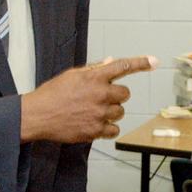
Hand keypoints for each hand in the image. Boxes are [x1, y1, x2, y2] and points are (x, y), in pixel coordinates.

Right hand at [20, 56, 155, 143]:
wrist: (38, 115)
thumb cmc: (53, 94)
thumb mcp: (72, 76)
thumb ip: (94, 70)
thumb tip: (111, 63)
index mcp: (93, 77)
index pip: (122, 66)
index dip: (140, 63)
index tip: (154, 61)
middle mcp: (100, 94)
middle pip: (125, 94)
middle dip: (116, 96)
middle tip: (100, 98)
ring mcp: (99, 113)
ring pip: (120, 112)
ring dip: (112, 112)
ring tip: (93, 111)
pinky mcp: (95, 130)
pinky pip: (114, 129)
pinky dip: (108, 128)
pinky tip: (96, 124)